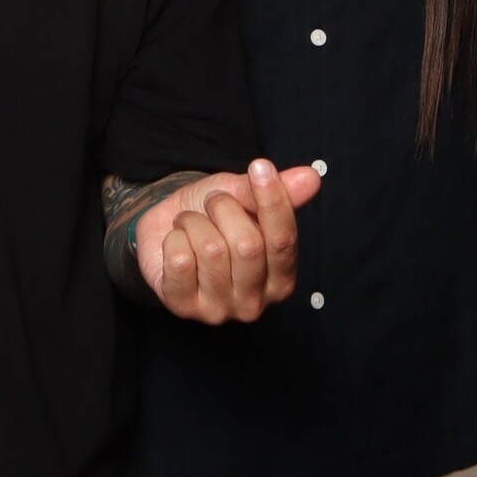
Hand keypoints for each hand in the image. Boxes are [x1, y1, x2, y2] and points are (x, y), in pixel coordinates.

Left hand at [136, 159, 322, 324]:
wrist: (164, 228)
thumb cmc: (212, 217)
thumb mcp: (244, 197)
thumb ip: (278, 192)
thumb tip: (312, 178)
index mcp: (281, 279)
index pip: (284, 240)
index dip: (272, 200)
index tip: (260, 166)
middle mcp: (254, 303)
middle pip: (247, 246)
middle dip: (223, 208)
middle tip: (212, 203)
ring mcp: (219, 310)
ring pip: (211, 250)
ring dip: (194, 222)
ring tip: (191, 222)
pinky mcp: (183, 308)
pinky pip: (180, 260)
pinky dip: (174, 237)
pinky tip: (176, 242)